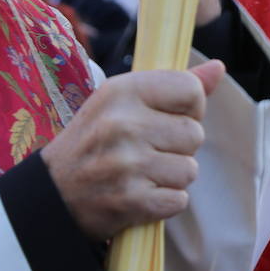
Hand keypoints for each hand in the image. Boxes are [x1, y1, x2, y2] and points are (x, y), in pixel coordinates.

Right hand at [42, 61, 225, 240]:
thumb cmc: (95, 141)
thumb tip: (218, 68)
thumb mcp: (123, 102)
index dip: (189, 108)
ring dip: (172, 176)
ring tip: (143, 173)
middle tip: (148, 150)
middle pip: (195, 134)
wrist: (51, 194)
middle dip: (179, 146)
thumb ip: (173, 85)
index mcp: (122, 91)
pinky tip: (141, 194)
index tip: (168, 118)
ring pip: (190, 170)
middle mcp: (123, 124)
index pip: (191, 90)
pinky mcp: (130, 201)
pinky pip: (178, 200)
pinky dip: (165, 202)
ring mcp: (126, 164)